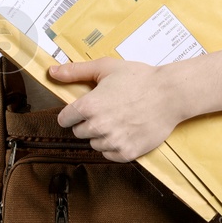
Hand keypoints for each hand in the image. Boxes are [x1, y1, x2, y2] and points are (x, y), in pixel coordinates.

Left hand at [48, 57, 185, 162]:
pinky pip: (109, 154)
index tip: (85, 108)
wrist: (170, 94)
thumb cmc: (139, 78)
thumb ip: (75, 71)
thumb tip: (51, 72)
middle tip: (108, 110)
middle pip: (79, 132)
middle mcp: (98, 127)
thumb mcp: (106, 67)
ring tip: (119, 119)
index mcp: (89, 106)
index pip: (65, 119)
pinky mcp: (126, 153)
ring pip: (94, 144)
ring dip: (101, 135)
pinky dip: (114, 146)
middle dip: (88, 123)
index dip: (74, 112)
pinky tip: (126, 130)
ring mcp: (113, 142)